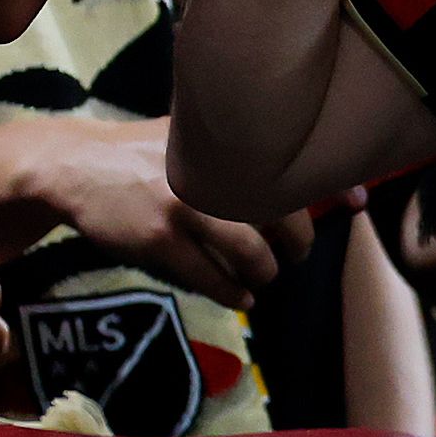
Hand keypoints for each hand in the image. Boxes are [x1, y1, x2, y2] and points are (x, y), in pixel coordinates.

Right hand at [8, 114, 309, 308]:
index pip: (292, 164)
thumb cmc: (150, 156)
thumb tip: (333, 185)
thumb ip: (250, 158)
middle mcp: (210, 170)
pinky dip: (233, 292)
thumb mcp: (197, 140)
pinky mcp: (158, 239)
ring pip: (250, 252)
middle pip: (282, 215)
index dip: (333, 185)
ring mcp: (183, 205)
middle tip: (294, 254)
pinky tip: (240, 296)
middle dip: (297, 244)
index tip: (359, 204)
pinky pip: (210, 277)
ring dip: (264, 272)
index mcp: (224, 143)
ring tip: (262, 276)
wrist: (77, 166)